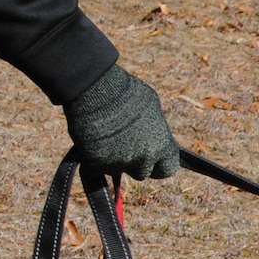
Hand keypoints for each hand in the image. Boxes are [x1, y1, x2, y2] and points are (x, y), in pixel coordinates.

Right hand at [61, 65, 180, 179]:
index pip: (167, 169)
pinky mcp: (96, 163)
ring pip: (118, 170)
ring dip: (114, 159)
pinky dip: (94, 156)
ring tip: (107, 136)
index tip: (151, 159)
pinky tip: (92, 137)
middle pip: (142, 172)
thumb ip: (156, 128)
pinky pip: (97, 166)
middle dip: (135, 163)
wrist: (91, 86)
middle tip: (124, 144)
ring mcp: (120, 163)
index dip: (158, 165)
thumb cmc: (123, 90)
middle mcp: (144, 158)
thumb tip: (158, 136)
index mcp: (162, 146)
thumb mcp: (151, 106)